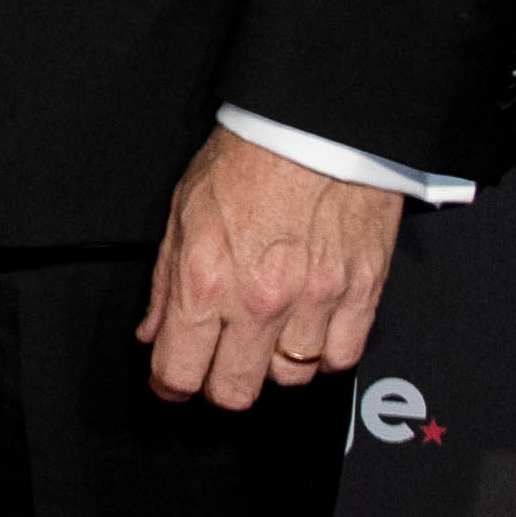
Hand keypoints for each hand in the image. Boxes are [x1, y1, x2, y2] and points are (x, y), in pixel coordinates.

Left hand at [139, 127, 398, 413]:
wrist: (317, 124)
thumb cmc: (251, 156)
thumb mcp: (183, 212)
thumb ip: (166, 282)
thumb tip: (154, 331)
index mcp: (206, 278)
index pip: (179, 372)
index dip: (170, 385)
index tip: (173, 381)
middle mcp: (259, 299)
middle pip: (234, 392)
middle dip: (219, 384)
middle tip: (219, 361)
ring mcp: (314, 300)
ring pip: (290, 379)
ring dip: (274, 363)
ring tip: (269, 331)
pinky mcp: (361, 293)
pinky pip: (340, 357)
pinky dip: (324, 352)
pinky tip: (310, 327)